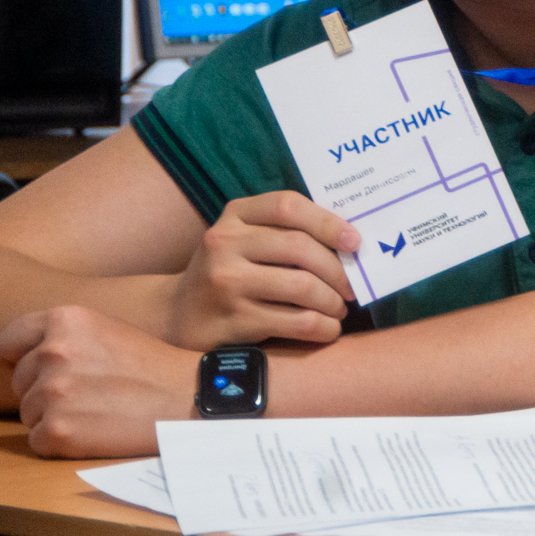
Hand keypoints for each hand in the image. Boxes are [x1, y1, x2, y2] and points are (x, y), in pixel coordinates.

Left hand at [0, 306, 196, 457]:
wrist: (192, 398)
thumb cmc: (149, 365)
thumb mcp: (102, 334)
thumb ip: (43, 339)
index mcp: (66, 320)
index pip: (12, 340)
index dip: (33, 357)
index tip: (66, 367)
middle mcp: (53, 352)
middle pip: (20, 381)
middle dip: (48, 389)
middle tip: (96, 390)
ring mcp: (53, 393)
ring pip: (27, 412)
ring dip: (55, 416)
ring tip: (99, 410)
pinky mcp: (57, 431)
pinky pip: (37, 441)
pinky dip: (61, 442)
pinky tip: (95, 430)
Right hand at [166, 191, 359, 350]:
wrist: (178, 313)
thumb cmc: (230, 271)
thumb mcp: (245, 238)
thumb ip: (286, 230)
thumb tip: (350, 240)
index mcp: (235, 215)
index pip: (288, 206)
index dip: (328, 222)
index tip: (355, 242)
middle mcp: (224, 243)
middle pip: (300, 247)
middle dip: (337, 269)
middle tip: (352, 287)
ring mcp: (226, 282)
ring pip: (302, 287)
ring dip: (332, 301)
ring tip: (339, 308)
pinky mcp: (233, 320)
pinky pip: (295, 322)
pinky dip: (322, 327)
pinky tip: (327, 329)